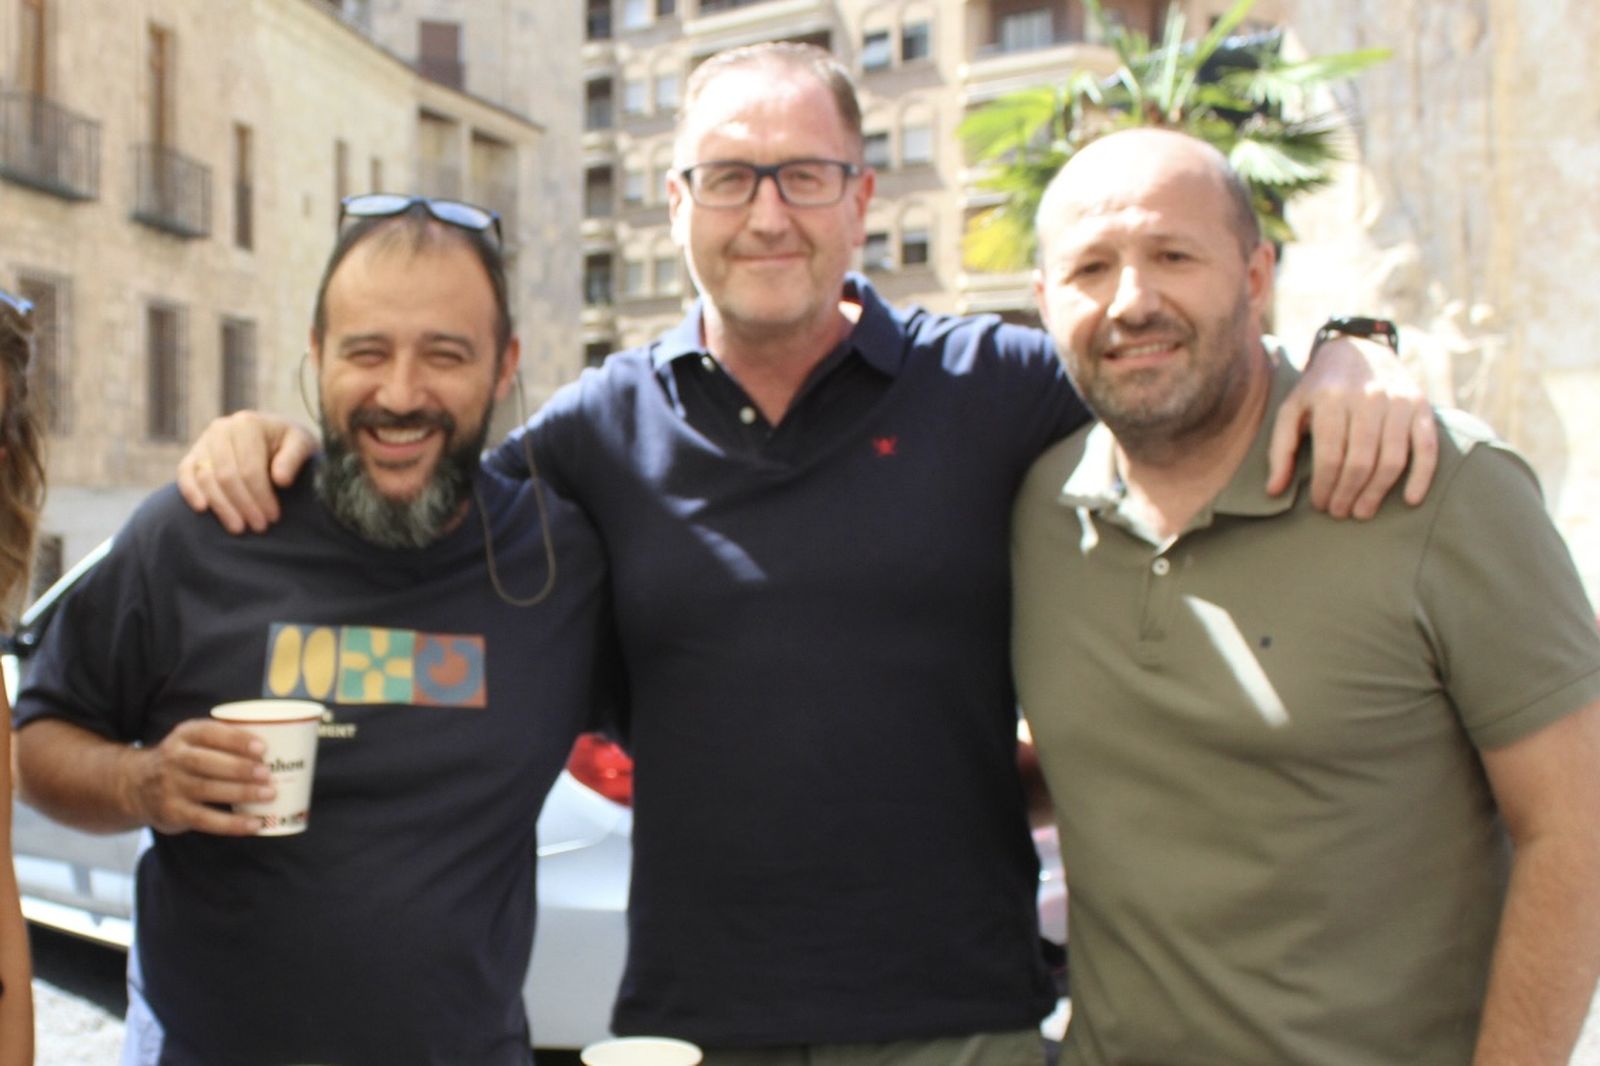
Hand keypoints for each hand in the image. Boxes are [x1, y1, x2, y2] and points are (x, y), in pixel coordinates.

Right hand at [123, 718, 273, 835]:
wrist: (135, 785)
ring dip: (241, 793)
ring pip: (208, 790)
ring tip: (269, 794)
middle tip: (268, 773)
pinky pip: (206, 820)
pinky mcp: (173, 813)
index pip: (209, 733)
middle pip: (207, 763)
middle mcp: (174, 758)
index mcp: (185, 735)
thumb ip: (226, 738)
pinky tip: (255, 824)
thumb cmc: (185, 759)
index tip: (262, 747)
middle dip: (239, 768)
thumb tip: (285, 741)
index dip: (236, 740)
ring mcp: (170, 787)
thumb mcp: (196, 740)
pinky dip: (232, 824)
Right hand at [176, 411, 317, 533]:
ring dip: (222, 506)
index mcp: (248, 424)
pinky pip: (185, 473)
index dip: (261, 495)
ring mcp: (204, 441)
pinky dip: (190, 491)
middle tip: (259, 527)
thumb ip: (293, 458)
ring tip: (238, 528)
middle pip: (226, 475)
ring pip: (206, 478)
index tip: (273, 517)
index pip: (250, 467)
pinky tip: (203, 509)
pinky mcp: (194, 454)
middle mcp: (221, 428)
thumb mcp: (302, 444)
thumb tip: (280, 480)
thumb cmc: (289, 443)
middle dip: (243, 505)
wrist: (275, 436)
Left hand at [1266, 336, 1438, 518]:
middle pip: (1360, 462)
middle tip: (1340, 512)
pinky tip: (1409, 500)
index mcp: (1330, 399)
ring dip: (1377, 493)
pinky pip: (1427, 446)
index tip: (1320, 505)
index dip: (1324, 487)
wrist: (1358, 348)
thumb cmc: (1320, 388)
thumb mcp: (1292, 409)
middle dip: (1348, 494)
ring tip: (1363, 511)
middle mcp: (1367, 398)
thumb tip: (1274, 490)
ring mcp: (1398, 401)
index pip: (1329, 456)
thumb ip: (1281, 449)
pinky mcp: (1421, 405)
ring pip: (1392, 459)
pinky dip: (1421, 475)